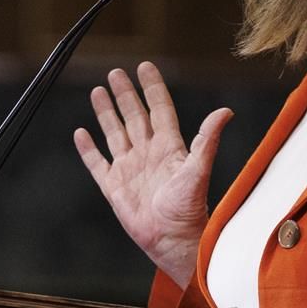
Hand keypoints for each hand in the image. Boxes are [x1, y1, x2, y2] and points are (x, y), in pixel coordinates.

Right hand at [73, 62, 231, 288]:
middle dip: (124, 94)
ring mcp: (129, 169)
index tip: (144, 66)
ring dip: (106, 113)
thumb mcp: (198, 171)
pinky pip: (97, 163)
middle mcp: (148, 153)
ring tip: (97, 92)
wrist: (172, 240)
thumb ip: (207, 141)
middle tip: (115, 72)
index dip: (152, 88)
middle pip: (133, 116)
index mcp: (169, 147)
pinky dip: (88, 148)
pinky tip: (81, 133)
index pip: (159, 109)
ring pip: (114, 133)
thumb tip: (225, 112)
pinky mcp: (114, 186)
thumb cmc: (189, 209)